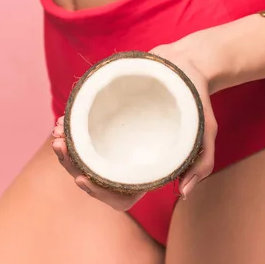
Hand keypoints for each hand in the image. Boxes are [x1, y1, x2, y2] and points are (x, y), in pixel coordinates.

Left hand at [51, 33, 219, 208]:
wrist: (187, 67)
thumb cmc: (197, 103)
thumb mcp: (206, 133)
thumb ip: (201, 164)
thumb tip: (183, 193)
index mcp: (148, 169)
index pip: (121, 196)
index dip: (99, 193)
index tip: (83, 178)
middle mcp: (130, 157)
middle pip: (97, 178)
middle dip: (72, 167)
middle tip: (60, 147)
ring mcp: (118, 139)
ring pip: (85, 157)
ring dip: (66, 151)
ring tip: (58, 133)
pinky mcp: (109, 118)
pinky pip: (84, 130)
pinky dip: (71, 128)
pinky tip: (63, 120)